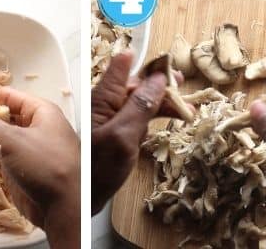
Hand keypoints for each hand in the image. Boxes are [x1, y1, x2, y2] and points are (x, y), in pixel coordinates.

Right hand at [0, 88, 78, 248]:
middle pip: (6, 116)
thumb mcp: (11, 141)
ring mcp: (30, 148)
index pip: (14, 97)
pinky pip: (1, 153)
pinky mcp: (22, 168)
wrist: (63, 207)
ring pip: (2, 136)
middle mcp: (37, 127)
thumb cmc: (44, 165)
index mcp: (42, 112)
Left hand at [91, 51, 191, 213]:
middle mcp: (105, 104)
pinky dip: (153, 116)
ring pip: (137, 101)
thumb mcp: (123, 135)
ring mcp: (109, 118)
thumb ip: (140, 106)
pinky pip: (135, 117)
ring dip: (160, 100)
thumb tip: (157, 78)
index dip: (145, 62)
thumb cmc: (98, 170)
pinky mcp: (114, 133)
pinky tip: (166, 119)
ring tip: (183, 105)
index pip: (123, 66)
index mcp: (102, 98)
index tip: (168, 63)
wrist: (82, 201)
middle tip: (181, 81)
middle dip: (159, 82)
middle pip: (134, 84)